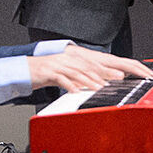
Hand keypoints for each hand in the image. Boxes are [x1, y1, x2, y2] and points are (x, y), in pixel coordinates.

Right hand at [28, 45, 152, 93]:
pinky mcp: (49, 72)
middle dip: (106, 73)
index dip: (112, 69)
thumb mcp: (69, 76)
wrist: (27, 70)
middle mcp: (70, 60)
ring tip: (101, 88)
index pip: (98, 64)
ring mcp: (60, 65)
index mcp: (77, 60)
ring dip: (90, 81)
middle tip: (119, 80)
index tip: (124, 76)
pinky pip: (61, 79)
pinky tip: (76, 92)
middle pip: (91, 67)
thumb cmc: (49, 74)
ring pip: (78, 72)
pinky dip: (69, 85)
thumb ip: (85, 78)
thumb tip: (101, 84)